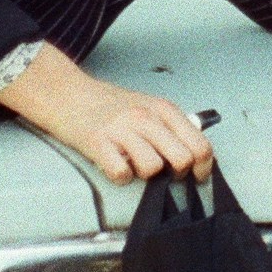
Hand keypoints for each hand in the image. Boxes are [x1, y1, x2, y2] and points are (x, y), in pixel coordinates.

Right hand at [0, 46, 213, 181]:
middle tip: (164, 173)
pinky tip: (115, 165)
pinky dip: (120, 177)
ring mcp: (121, 129)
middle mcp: (145, 117)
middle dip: (177, 174)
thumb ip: (172, 126)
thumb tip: (197, 153)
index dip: (204, 167)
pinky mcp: (98, 143)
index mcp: (163, 109)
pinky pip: (121, 174)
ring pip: (153, 168)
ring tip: (134, 164)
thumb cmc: (110, 104)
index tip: (198, 176)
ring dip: (145, 175)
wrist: (68, 94)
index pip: (199, 144)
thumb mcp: (149, 106)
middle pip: (181, 159)